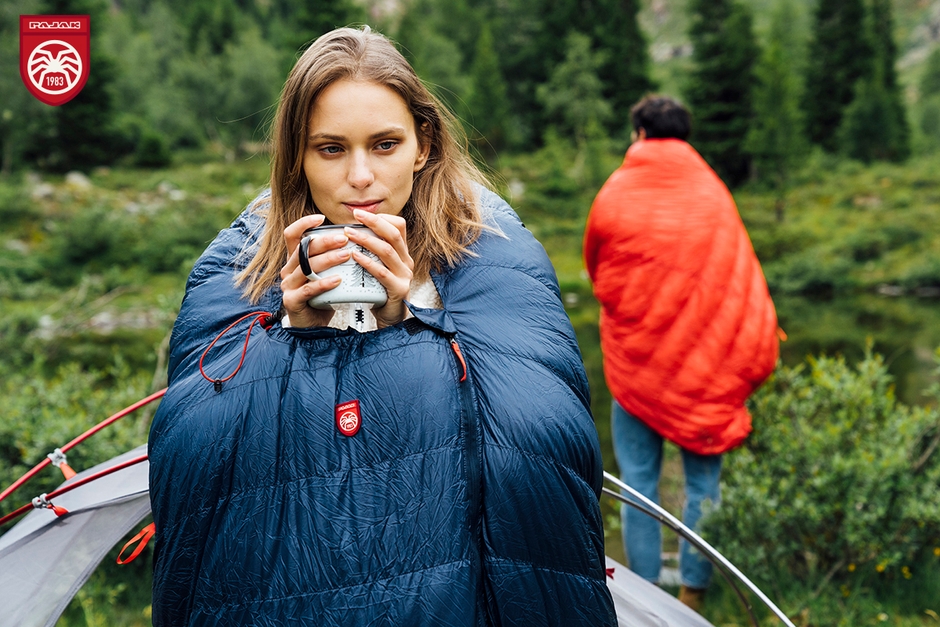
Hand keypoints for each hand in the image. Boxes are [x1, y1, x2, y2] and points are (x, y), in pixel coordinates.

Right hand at [279, 214, 350, 327]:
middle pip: (303, 248)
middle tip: (345, 238)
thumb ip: (331, 258)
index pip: (292, 235)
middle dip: (325, 241)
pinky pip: (309, 289)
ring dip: (327, 259)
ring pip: (306, 267)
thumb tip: (354, 238)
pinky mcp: (292, 301)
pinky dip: (324, 283)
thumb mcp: (325, 274)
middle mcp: (288, 270)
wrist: (312, 326)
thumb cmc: (322, 298)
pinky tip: (338, 279)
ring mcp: (288, 286)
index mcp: (294, 260)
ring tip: (346, 255)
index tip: (321, 218)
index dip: (303, 223)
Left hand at [347, 209, 413, 327]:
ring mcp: (404, 276)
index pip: (399, 226)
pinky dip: (368, 263)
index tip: (361, 214)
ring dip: (367, 240)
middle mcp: (406, 261)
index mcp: (402, 253)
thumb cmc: (380, 291)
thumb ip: (370, 252)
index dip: (381, 217)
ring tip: (349, 234)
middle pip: (394, 234)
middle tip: (355, 216)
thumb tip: (349, 232)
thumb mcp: (378, 267)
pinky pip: (383, 273)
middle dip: (374, 222)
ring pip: (388, 251)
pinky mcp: (399, 290)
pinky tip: (355, 257)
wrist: (390, 318)